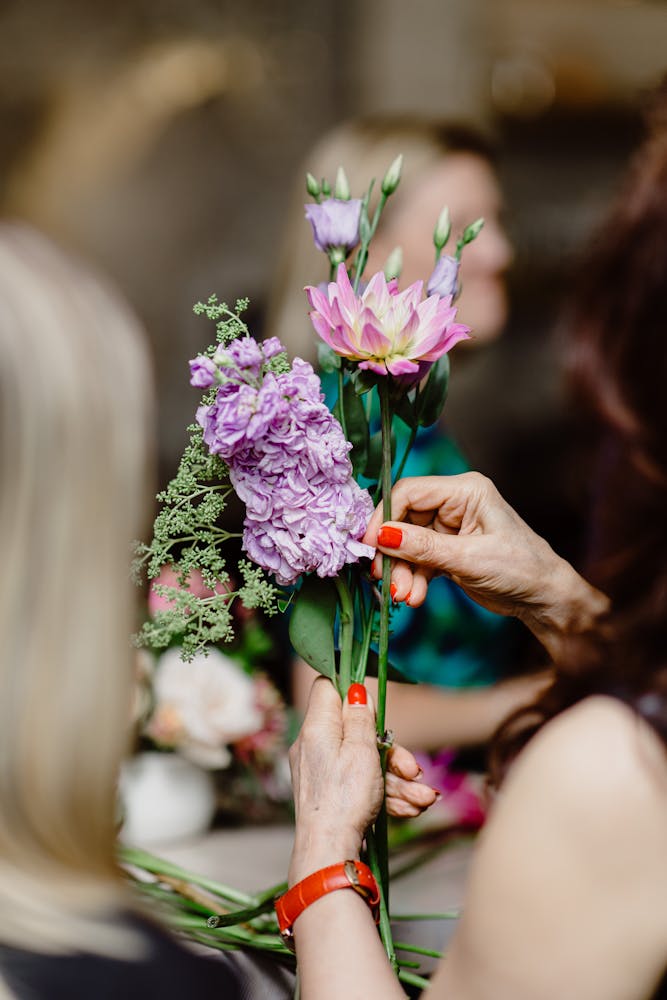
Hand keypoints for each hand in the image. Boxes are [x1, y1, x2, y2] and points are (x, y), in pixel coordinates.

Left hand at [288, 678, 435, 883]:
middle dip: (390, 750)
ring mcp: (321, 770)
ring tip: (423, 799)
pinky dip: (384, 792)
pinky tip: (410, 808)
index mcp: (317, 727)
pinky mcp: (329, 792)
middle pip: (356, 730)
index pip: (326, 688)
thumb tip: (354, 690)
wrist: (329, 854)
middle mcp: (315, 745)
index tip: (373, 706)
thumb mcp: (360, 750)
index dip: (351, 690)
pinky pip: (359, 781)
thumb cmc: (345, 800)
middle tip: (412, 769)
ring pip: (364, 760)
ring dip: (396, 778)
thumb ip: (359, 717)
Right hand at [364, 473, 608, 658]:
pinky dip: (412, 578)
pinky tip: (413, 597)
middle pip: (404, 520)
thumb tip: (381, 535)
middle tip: (384, 580)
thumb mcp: (469, 559)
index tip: (369, 545)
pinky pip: (417, 559)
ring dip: (402, 571)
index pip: (409, 492)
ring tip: (405, 597)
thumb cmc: (521, 570)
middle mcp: (455, 502)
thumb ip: (423, 547)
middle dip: (393, 552)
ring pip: (407, 543)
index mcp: (465, 490)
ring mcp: (450, 526)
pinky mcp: (447, 548)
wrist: (544, 599)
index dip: (384, 517)